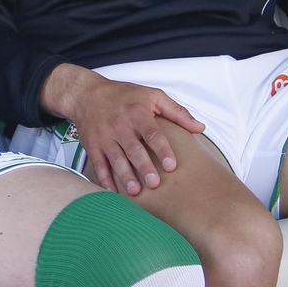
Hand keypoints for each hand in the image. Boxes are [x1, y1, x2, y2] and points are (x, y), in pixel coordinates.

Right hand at [41, 63, 205, 196]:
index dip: (162, 150)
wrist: (87, 94)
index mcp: (137, 113)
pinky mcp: (92, 146)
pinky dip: (104, 179)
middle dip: (144, 167)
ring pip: (116, 159)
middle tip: (155, 183)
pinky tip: (112, 192)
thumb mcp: (152, 96)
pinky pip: (98, 165)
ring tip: (135, 191)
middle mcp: (120, 125)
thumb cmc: (124, 95)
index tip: (172, 166)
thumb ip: (177, 112)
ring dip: (125, 176)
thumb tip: (200, 127)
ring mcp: (104, 137)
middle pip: (133, 149)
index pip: (152, 134)